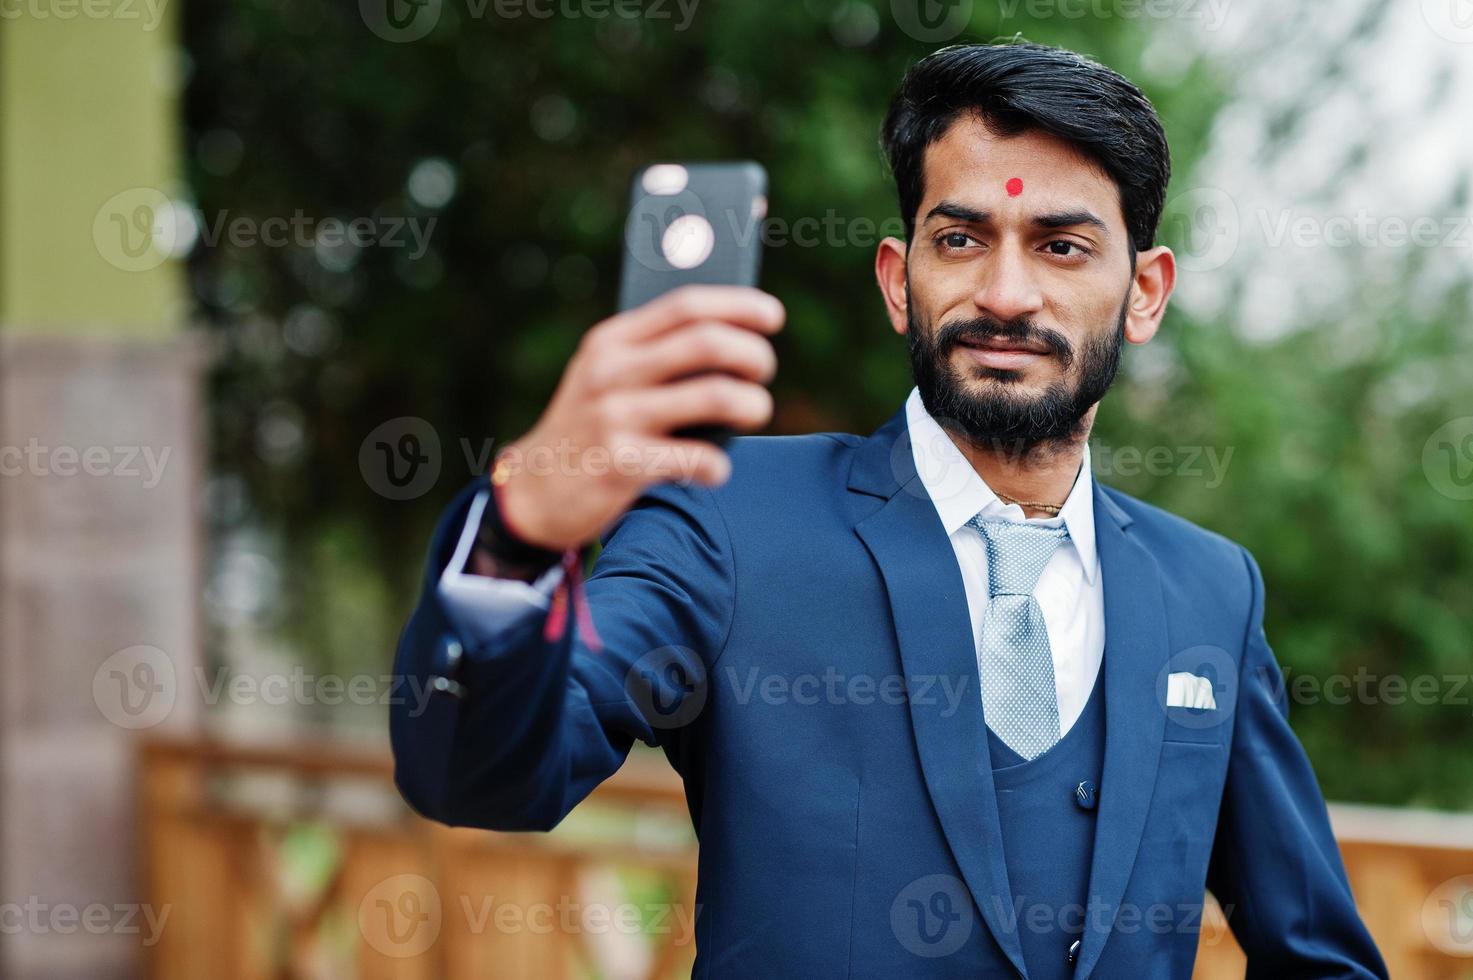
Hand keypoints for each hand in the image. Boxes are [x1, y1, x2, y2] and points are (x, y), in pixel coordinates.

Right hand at [494, 285, 783, 550]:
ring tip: (755, 413)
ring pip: (715, 396)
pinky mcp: (621, 464)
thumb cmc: (590, 429)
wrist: (534, 492)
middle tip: (763, 374)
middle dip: (753, 354)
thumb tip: (734, 335)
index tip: (773, 317)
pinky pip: (699, 457)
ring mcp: (615, 418)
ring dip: (752, 404)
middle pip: (707, 342)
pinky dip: (720, 465)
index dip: (738, 305)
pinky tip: (715, 469)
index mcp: (611, 341)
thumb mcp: (606, 376)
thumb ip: (654, 353)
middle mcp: (611, 372)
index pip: (685, 306)